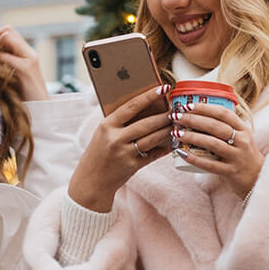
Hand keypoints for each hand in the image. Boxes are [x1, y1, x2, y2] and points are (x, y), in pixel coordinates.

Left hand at [0, 26, 48, 100]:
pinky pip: (3, 57)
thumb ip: (2, 64)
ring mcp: (29, 61)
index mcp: (28, 54)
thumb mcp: (11, 77)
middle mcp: (30, 54)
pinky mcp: (25, 70)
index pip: (9, 32)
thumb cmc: (21, 99)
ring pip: (5, 39)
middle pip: (8, 30)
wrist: (40, 114)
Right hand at [68, 85, 172, 211]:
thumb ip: (119, 123)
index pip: (131, 106)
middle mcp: (115, 138)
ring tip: (177, 124)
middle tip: (177, 109)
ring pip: (152, 138)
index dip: (148, 96)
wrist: (90, 181)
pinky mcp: (132, 166)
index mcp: (106, 125)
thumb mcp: (102, 134)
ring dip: (168, 131)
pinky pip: (153, 155)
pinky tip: (171, 144)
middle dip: (165, 116)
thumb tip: (144, 108)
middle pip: (146, 123)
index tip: (163, 88)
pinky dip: (163, 149)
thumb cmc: (97, 153)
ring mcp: (124, 153)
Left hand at [171, 103, 261, 197]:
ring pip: (212, 144)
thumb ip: (224, 125)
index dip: (204, 108)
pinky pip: (210, 164)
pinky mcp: (230, 171)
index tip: (187, 105)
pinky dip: (194, 158)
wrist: (257, 176)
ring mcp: (237, 156)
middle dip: (193, 119)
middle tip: (176, 117)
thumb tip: (195, 112)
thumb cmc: (241, 152)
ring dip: (192, 137)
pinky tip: (181, 153)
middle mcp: (242, 140)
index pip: (223, 113)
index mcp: (243, 128)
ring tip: (176, 133)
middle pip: (215, 126)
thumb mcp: (239, 136)